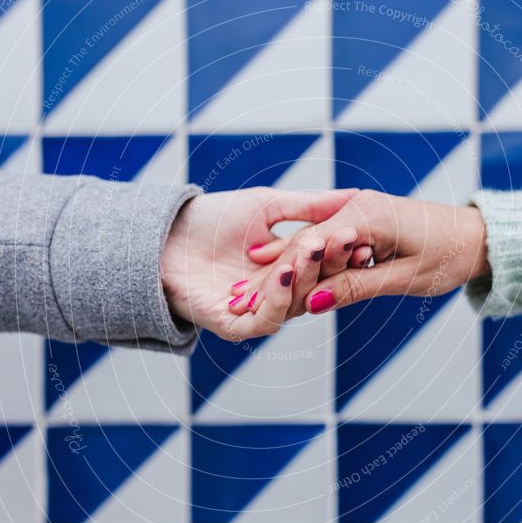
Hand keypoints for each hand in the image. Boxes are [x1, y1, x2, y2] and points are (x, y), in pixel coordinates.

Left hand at [161, 186, 356, 339]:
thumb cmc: (211, 220)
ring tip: (313, 247)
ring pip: (296, 304)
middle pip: (316, 286)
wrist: (162, 236)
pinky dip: (278, 300)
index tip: (359, 231)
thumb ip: (310, 206)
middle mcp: (278, 295)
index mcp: (289, 270)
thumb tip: (354, 195)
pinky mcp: (235, 326)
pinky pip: (266, 322)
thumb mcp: (267, 206)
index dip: (343, 250)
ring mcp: (257, 312)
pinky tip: (282, 272)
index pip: (325, 265)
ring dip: (307, 276)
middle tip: (345, 237)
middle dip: (331, 261)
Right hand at [246, 189, 489, 312]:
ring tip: (244, 287)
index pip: (311, 244)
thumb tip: (313, 303)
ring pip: (309, 239)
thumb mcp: (403, 277)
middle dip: (270, 269)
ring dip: (279, 264)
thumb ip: (356, 286)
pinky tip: (277, 270)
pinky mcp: (359, 219)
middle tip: (234, 295)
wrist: (475, 235)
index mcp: (366, 215)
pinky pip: (323, 239)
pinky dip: (302, 257)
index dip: (280, 273)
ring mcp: (356, 210)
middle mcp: (355, 206)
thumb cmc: (448, 255)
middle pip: (303, 240)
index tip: (252, 297)